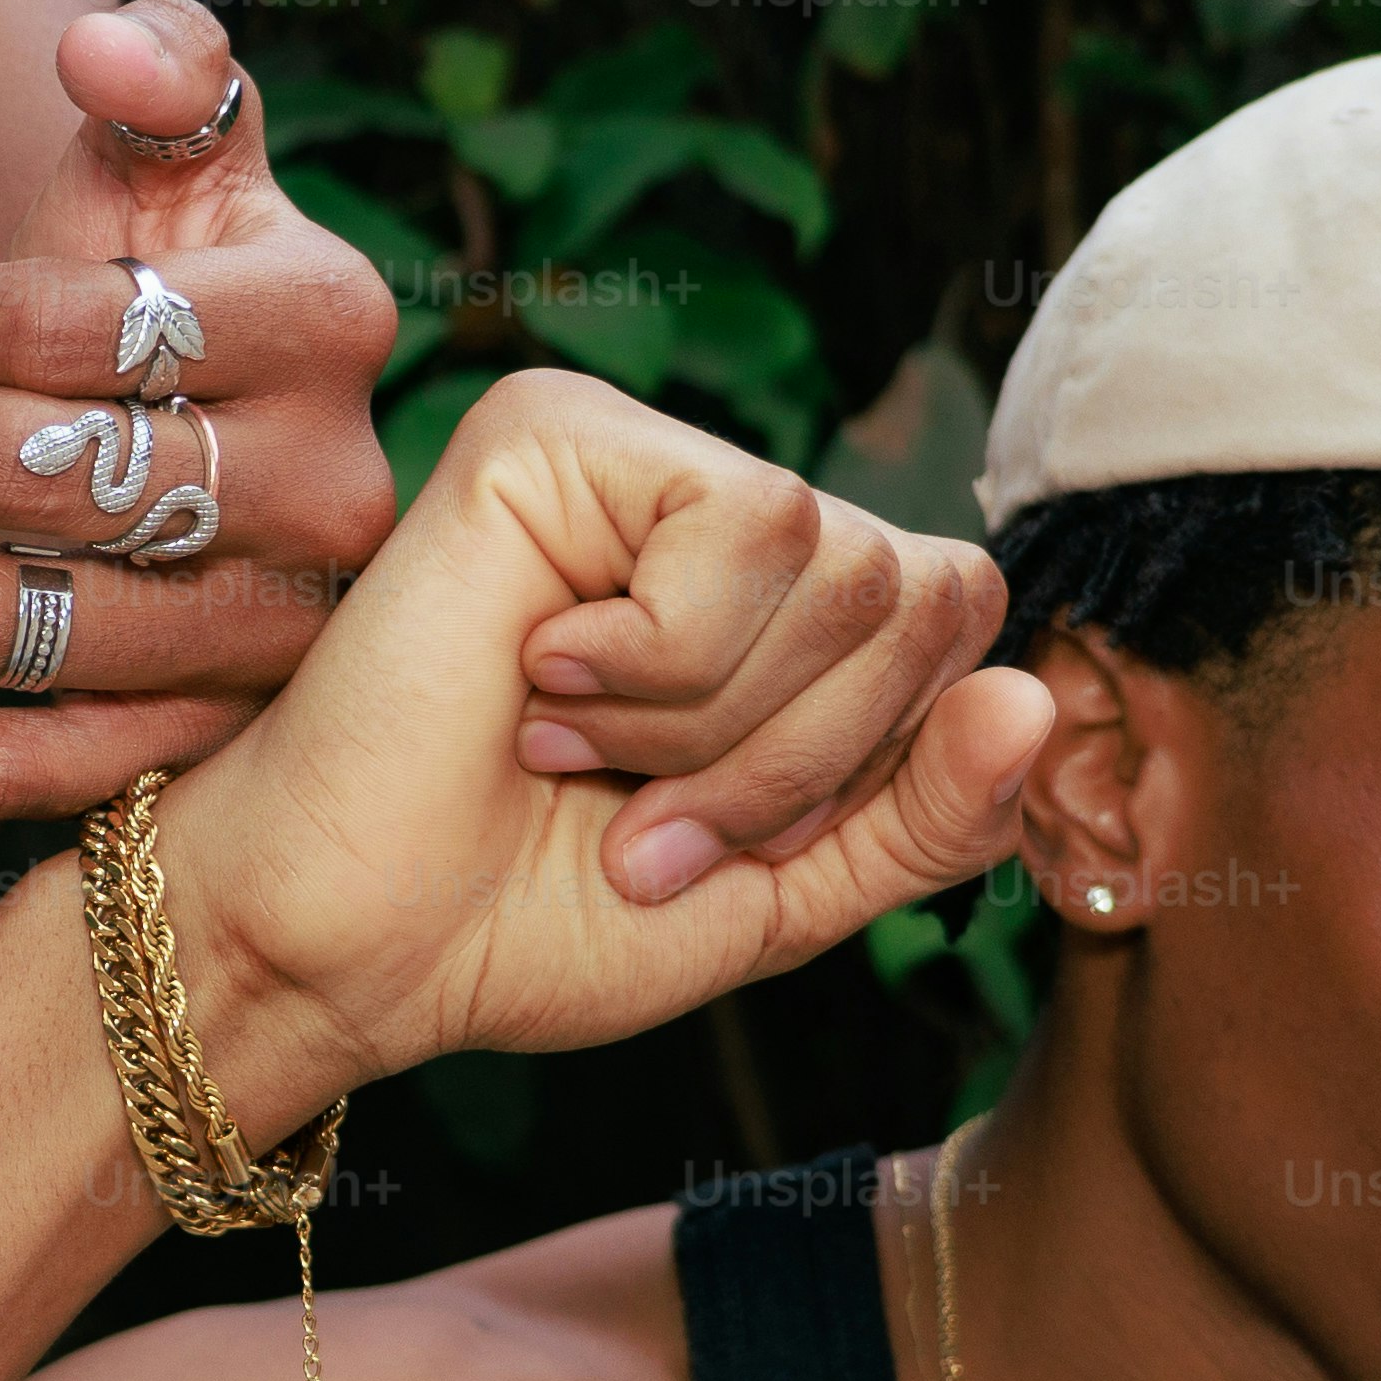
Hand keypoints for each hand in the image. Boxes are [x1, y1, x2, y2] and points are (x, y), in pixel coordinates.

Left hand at [0, 0, 397, 816]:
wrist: (190, 425)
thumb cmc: (167, 269)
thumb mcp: (182, 150)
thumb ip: (162, 66)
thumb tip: (95, 48)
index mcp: (334, 321)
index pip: (73, 329)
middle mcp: (334, 494)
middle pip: (34, 477)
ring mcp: (273, 639)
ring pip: (13, 629)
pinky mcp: (201, 747)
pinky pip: (17, 772)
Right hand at [119, 370, 1056, 1106]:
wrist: (348, 946)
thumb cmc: (527, 915)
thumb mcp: (785, 894)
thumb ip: (927, 815)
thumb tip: (1032, 696)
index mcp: (779, 606)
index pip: (960, 621)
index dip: (871, 763)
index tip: (710, 843)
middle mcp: (715, 510)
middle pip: (918, 590)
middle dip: (792, 759)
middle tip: (636, 812)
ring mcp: (635, 458)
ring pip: (839, 558)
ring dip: (712, 722)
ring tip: (572, 749)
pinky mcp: (556, 434)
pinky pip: (745, 524)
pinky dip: (658, 654)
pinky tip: (535, 673)